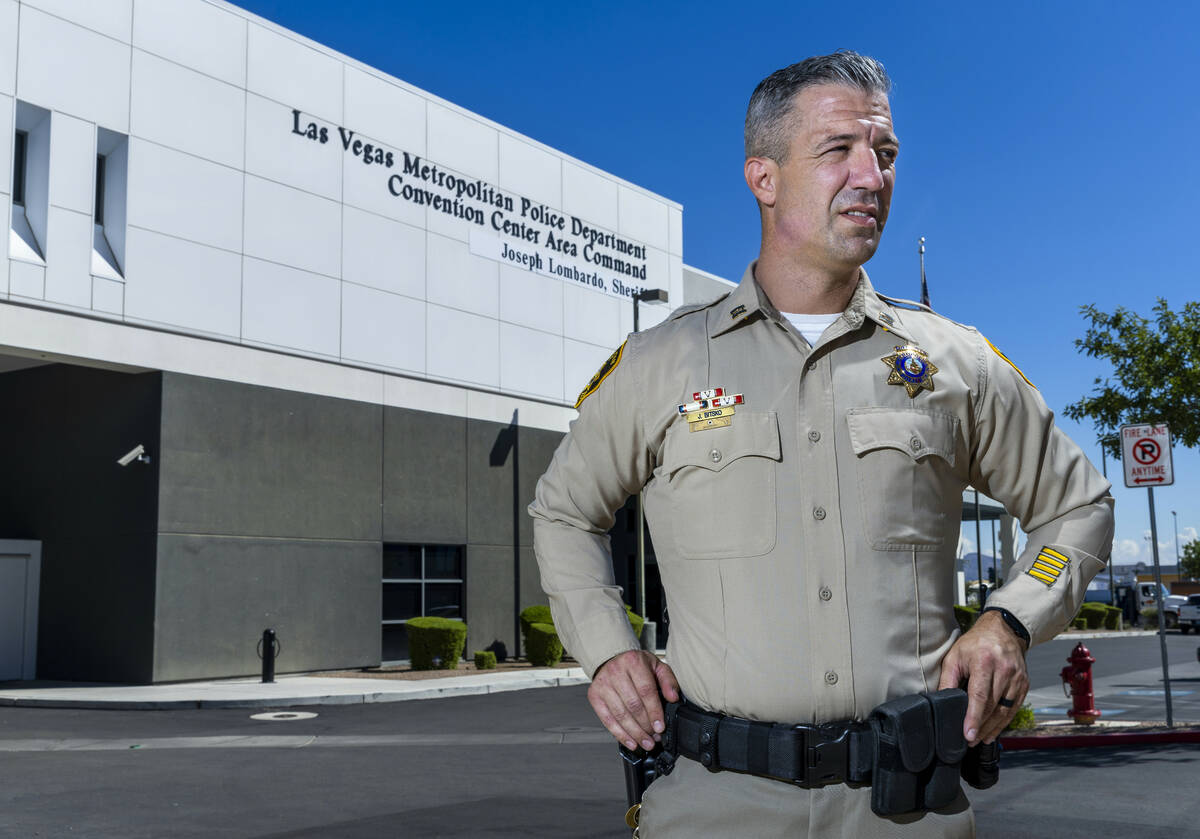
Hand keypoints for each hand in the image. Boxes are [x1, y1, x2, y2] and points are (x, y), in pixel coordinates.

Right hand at [588, 650, 679, 750]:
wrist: (612, 659)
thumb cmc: (635, 664)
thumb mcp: (656, 666)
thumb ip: (668, 681)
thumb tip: (673, 697)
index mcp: (633, 662)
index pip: (645, 691)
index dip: (654, 712)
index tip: (660, 727)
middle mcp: (615, 671)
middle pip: (632, 705)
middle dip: (645, 726)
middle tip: (655, 737)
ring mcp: (603, 684)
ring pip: (620, 715)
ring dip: (635, 733)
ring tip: (646, 743)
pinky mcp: (594, 696)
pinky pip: (607, 720)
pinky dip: (620, 734)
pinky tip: (631, 742)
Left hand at [937, 610, 1028, 745]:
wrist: (1003, 630)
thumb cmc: (975, 643)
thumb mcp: (954, 656)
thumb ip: (947, 680)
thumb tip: (940, 701)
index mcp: (984, 662)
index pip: (980, 696)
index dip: (973, 718)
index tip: (967, 735)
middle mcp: (1004, 670)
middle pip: (992, 706)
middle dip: (980, 727)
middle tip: (968, 740)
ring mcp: (1017, 678)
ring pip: (1004, 711)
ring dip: (992, 728)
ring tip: (979, 739)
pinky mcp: (1024, 683)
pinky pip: (1013, 708)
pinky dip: (1004, 722)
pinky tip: (993, 730)